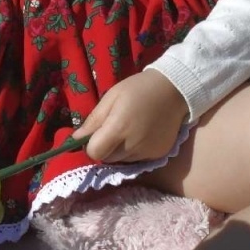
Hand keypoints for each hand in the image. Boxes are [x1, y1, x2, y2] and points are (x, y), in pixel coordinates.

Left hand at [73, 70, 188, 163]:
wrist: (174, 90)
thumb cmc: (138, 89)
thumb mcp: (111, 97)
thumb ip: (93, 120)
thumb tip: (75, 139)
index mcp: (119, 128)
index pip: (94, 153)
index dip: (91, 145)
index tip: (95, 134)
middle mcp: (133, 145)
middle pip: (107, 158)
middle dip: (105, 148)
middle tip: (112, 130)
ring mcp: (147, 152)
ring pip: (122, 160)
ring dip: (120, 150)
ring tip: (129, 130)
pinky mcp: (158, 155)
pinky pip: (138, 159)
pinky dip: (135, 151)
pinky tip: (142, 134)